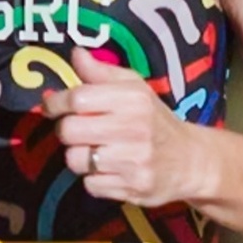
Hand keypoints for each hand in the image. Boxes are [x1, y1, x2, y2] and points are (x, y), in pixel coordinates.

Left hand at [53, 48, 210, 209]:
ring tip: (95, 151)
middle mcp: (135, 129)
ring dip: (79, 157)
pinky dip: (94, 179)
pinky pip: (90, 185)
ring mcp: (134, 161)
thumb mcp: (135, 89)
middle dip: (66, 131)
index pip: (78, 98)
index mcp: (133, 99)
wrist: (190, 160)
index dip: (56, 102)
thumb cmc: (154, 120)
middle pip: (69, 131)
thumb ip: (102, 72)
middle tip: (77, 131)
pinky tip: (110, 170)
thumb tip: (76, 53)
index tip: (52, 106)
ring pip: (75, 160)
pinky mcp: (133, 188)